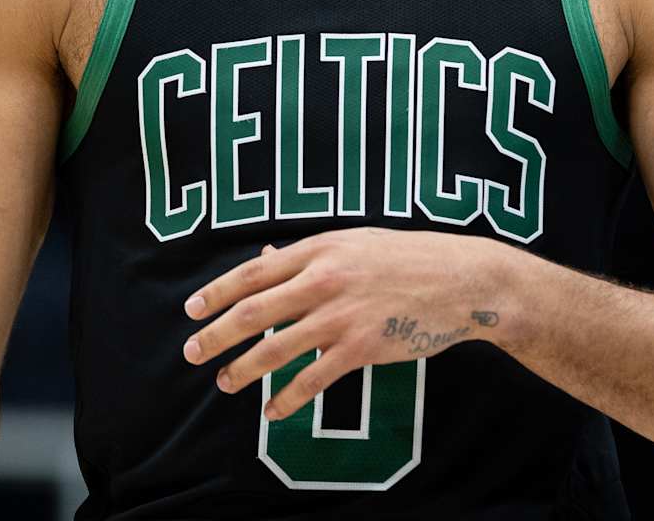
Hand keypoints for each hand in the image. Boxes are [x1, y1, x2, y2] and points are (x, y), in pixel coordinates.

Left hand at [179, 227, 505, 420]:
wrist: (462, 279)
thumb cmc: (408, 257)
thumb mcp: (355, 243)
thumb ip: (309, 253)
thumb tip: (264, 256)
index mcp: (319, 249)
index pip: (253, 272)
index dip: (216, 293)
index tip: (191, 310)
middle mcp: (324, 279)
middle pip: (253, 311)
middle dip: (215, 335)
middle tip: (191, 353)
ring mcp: (341, 315)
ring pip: (276, 348)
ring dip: (244, 370)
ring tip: (226, 384)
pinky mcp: (362, 347)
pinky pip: (312, 378)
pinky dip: (287, 398)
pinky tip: (273, 411)